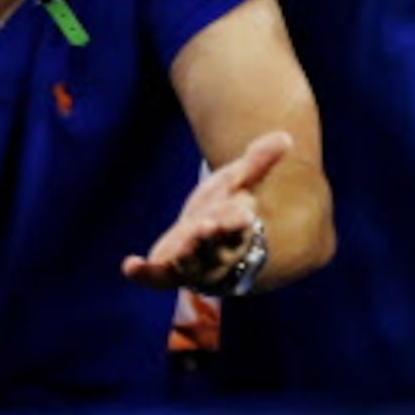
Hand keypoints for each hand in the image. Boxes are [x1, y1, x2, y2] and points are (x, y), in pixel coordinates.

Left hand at [121, 129, 289, 291]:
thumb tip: (285, 136)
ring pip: (190, 265)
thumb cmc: (227, 206)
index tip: (244, 212)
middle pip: (216, 249)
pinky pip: (157, 277)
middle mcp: (218, 252)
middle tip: (205, 226)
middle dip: (211, 238)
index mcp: (237, 230)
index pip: (240, 227)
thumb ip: (259, 162)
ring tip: (179, 246)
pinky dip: (143, 273)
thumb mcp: (239, 181)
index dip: (239, 221)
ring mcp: (192, 264)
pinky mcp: (167, 271)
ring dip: (185, 255)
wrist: (208, 239)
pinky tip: (129, 264)